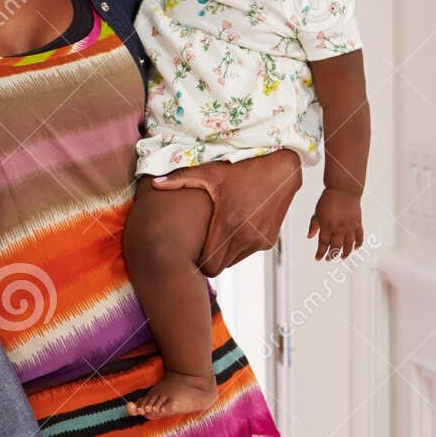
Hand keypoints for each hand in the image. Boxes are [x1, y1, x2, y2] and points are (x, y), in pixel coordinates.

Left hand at [150, 150, 302, 274]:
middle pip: (219, 267)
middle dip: (209, 259)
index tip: (192, 252)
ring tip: (219, 233)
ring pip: (233, 261)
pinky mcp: (268, 241)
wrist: (281, 169)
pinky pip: (247, 253)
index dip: (198, 262)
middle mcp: (245, 236)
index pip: (209, 265)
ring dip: (225, 253)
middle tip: (201, 245)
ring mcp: (259, 240)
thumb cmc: (243, 169)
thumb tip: (154, 184)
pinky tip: (236, 227)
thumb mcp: (211, 173)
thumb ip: (180, 180)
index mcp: (228, 223)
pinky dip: (239, 246)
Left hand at [307, 188, 363, 260]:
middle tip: (329, 259)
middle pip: (336, 247)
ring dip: (345, 253)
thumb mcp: (317, 212)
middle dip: (332, 255)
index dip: (320, 253)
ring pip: (348, 245)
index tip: (318, 259)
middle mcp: (339, 228)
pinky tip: (356, 248)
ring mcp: (349, 226)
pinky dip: (358, 243)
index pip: (323, 244)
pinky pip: (359, 236)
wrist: (343, 190)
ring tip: (342, 257)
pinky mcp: (357, 223)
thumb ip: (313, 225)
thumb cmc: (328, 200)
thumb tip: (309, 237)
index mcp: (327, 226)